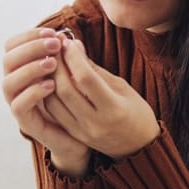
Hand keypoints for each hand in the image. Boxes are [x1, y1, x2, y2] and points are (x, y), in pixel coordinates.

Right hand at [1, 28, 90, 174]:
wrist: (79, 139)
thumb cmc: (76, 104)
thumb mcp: (74, 77)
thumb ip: (68, 60)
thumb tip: (70, 38)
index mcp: (23, 69)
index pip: (13, 46)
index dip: (29, 36)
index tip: (52, 32)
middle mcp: (17, 85)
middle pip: (8, 60)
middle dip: (31, 48)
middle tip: (54, 45)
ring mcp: (18, 104)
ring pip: (9, 82)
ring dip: (30, 68)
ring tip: (53, 63)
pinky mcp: (26, 122)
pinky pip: (19, 105)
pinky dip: (33, 92)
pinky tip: (51, 85)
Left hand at [42, 38, 160, 160]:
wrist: (139, 147)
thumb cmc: (135, 112)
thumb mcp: (121, 87)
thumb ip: (96, 69)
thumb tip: (76, 46)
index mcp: (113, 109)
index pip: (86, 78)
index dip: (73, 57)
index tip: (68, 42)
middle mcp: (95, 122)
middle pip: (66, 90)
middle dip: (57, 65)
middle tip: (55, 48)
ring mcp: (83, 132)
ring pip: (54, 102)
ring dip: (49, 79)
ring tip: (51, 62)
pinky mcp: (75, 136)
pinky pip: (54, 113)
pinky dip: (49, 94)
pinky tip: (51, 80)